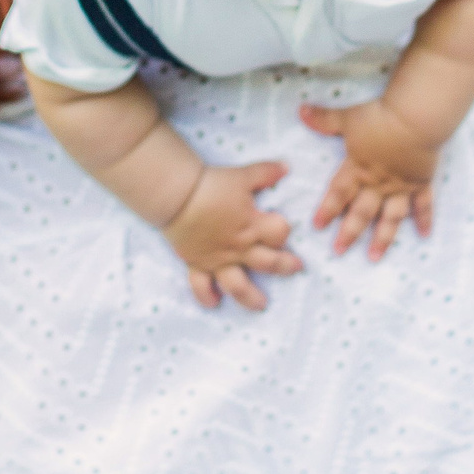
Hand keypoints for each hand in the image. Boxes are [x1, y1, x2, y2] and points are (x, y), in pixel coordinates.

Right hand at [161, 161, 301, 310]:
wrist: (178, 196)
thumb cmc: (212, 185)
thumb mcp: (242, 175)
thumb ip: (266, 173)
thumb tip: (286, 167)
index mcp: (253, 225)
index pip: (279, 233)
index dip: (284, 228)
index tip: (283, 225)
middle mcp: (239, 247)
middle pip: (269, 263)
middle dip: (285, 266)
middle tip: (295, 269)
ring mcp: (218, 259)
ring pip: (238, 285)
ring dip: (251, 297)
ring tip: (261, 306)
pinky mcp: (197, 263)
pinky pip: (201, 285)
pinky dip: (206, 296)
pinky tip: (214, 303)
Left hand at [299, 103, 435, 261]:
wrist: (415, 118)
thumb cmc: (380, 117)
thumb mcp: (348, 117)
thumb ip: (324, 118)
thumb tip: (300, 110)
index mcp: (358, 169)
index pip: (338, 193)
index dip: (327, 210)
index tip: (317, 227)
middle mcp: (378, 183)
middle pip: (361, 212)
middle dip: (349, 233)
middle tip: (339, 251)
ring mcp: (401, 186)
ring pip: (390, 217)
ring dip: (382, 238)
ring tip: (374, 256)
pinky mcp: (422, 182)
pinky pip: (423, 205)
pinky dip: (424, 220)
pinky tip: (425, 235)